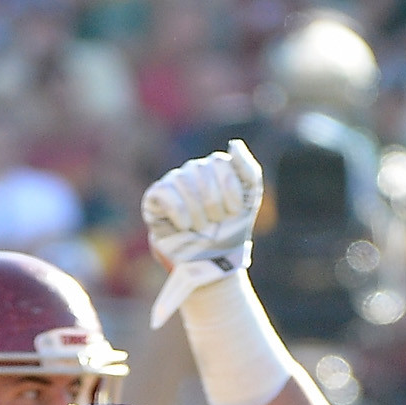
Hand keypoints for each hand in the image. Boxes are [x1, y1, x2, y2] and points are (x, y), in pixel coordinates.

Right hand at [143, 139, 263, 326]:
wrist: (211, 259)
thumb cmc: (230, 228)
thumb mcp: (250, 198)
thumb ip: (248, 169)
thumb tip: (234, 144)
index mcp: (214, 167)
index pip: (219, 163)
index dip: (229, 190)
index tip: (235, 212)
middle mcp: (193, 170)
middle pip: (201, 173)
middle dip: (214, 205)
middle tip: (216, 223)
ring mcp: (173, 182)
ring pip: (183, 182)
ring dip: (197, 212)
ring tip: (201, 228)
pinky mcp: (155, 198)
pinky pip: (164, 192)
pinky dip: (178, 211)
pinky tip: (185, 226)